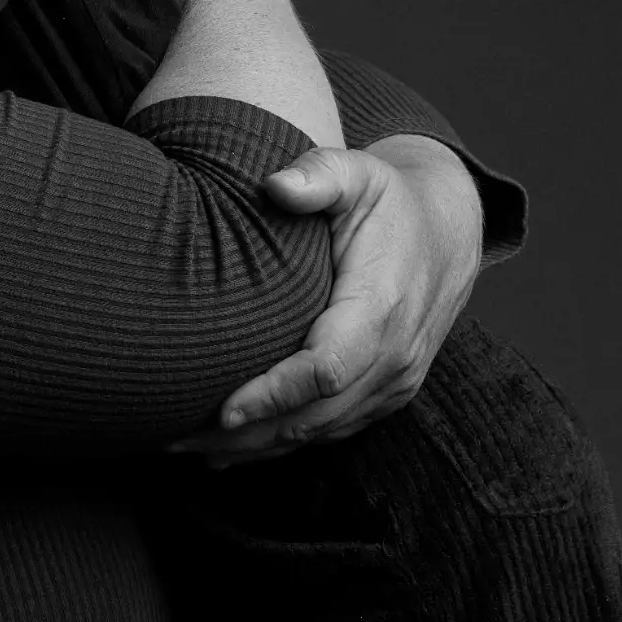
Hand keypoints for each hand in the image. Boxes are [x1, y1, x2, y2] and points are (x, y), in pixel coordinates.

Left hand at [168, 135, 482, 467]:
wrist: (446, 234)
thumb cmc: (388, 201)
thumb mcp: (358, 171)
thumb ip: (318, 174)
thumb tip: (275, 184)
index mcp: (383, 305)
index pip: (327, 368)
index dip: (274, 394)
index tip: (222, 410)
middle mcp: (395, 356)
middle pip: (315, 417)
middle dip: (246, 435)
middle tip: (175, 439)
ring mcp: (394, 384)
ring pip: (320, 433)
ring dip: (255, 448)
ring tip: (186, 448)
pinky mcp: (386, 396)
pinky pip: (331, 431)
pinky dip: (280, 444)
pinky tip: (229, 450)